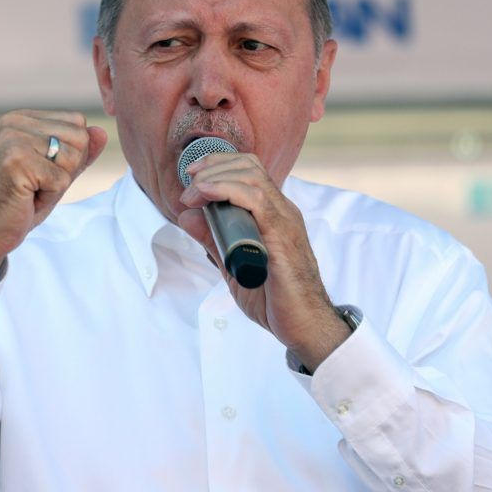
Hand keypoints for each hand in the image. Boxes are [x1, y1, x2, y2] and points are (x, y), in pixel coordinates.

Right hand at [0, 110, 107, 286]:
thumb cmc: (19, 203)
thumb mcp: (55, 173)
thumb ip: (79, 152)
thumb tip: (101, 131)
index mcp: (22, 118)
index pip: (77, 122)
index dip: (71, 155)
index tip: (41, 172)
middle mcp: (14, 122)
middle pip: (79, 137)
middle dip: (67, 169)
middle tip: (36, 185)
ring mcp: (13, 140)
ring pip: (72, 157)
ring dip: (58, 184)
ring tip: (31, 191)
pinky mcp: (15, 162)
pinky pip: (61, 179)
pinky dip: (50, 197)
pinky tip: (26, 199)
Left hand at [176, 152, 350, 370]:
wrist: (303, 326)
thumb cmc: (274, 300)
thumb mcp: (231, 265)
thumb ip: (212, 239)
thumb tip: (187, 216)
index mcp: (274, 215)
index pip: (249, 171)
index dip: (218, 165)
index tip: (192, 176)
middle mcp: (283, 211)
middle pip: (249, 166)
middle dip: (212, 166)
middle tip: (188, 185)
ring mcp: (285, 221)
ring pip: (251, 176)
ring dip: (215, 177)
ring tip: (192, 193)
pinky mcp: (282, 236)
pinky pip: (257, 200)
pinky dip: (228, 190)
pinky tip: (207, 194)